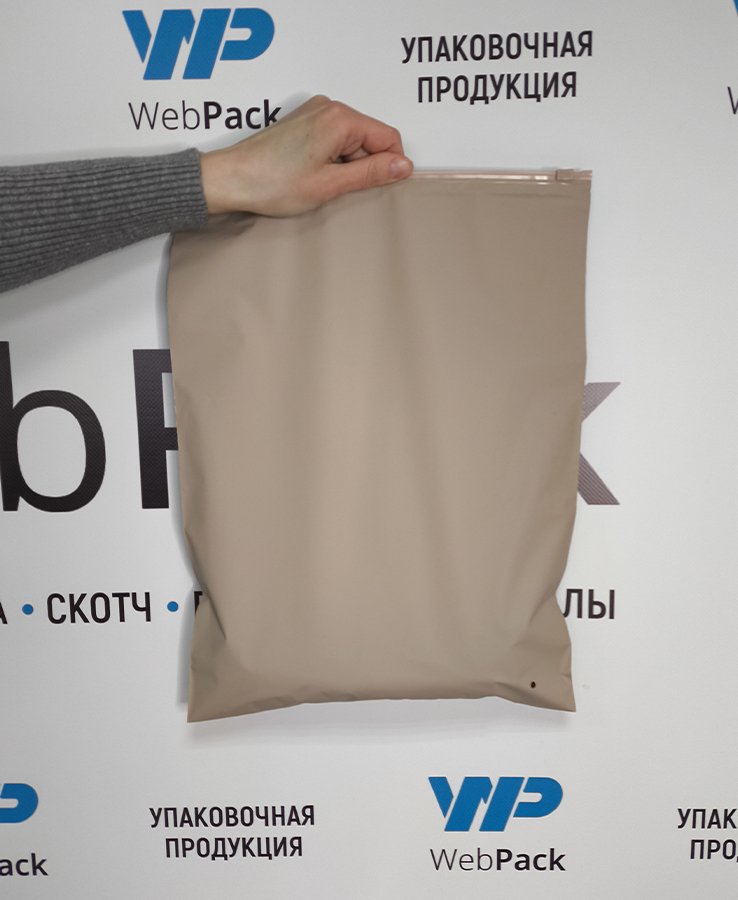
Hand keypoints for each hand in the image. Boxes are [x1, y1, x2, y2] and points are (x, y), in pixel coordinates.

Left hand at [199, 95, 412, 216]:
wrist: (232, 179)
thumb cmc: (273, 183)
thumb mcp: (329, 185)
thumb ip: (370, 174)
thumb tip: (403, 166)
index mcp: (340, 118)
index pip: (388, 138)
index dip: (389, 166)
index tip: (375, 189)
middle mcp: (329, 107)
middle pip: (371, 138)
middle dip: (364, 167)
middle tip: (336, 188)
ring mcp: (316, 112)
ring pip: (353, 141)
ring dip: (346, 165)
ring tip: (319, 182)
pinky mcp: (305, 122)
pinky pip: (335, 139)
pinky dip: (333, 159)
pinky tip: (313, 174)